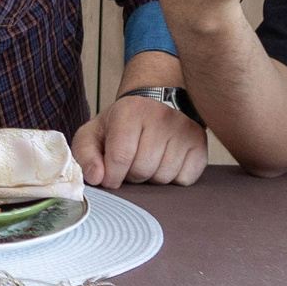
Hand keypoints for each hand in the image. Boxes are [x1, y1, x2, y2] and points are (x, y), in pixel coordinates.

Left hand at [73, 94, 207, 185]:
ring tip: (147, 161)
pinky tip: (165, 163)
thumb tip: (96, 177)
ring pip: (164, 177)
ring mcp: (184, 129)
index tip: (109, 178)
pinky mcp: (200, 143)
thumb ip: (85, 155)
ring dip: (151, 178)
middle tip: (130, 164)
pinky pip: (185, 180)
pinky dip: (173, 180)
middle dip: (131, 176)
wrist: (152, 105)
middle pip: (142, 170)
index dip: (111, 177)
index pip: (120, 158)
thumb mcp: (93, 134)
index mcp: (130, 111)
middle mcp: (160, 116)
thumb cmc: (119, 125)